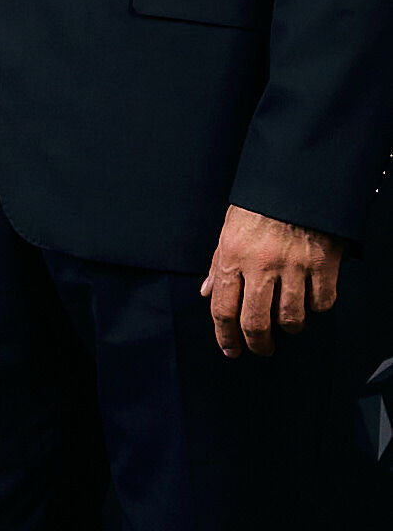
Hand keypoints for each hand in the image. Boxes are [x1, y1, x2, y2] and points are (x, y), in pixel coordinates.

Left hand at [201, 205, 340, 358]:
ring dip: (288, 328)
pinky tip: (310, 300)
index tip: (231, 350)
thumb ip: (217, 263)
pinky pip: (321, 303)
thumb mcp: (229, 229)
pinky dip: (316, 307)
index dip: (225, 336)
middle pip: (256, 322)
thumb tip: (207, 292)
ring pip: (290, 318)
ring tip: (286, 324)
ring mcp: (294, 266)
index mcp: (232, 256)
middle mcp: (261, 265)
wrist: (298, 180)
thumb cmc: (260, 205)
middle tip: (261, 349)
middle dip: (257, 344)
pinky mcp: (323, 264)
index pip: (223, 309)